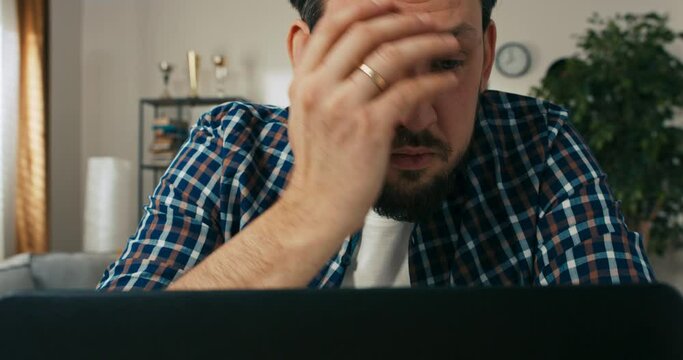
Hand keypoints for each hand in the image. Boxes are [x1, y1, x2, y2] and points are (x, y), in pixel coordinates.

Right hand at [283, 0, 461, 235]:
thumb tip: (337, 54)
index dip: (367, 7)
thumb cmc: (318, 166)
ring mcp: (344, 107)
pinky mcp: (370, 128)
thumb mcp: (304, 115)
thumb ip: (318, 81)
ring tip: (447, 43)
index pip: (332, 26)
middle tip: (431, 22)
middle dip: (406, 20)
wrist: (317, 206)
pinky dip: (433, 80)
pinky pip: (409, 90)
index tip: (392, 5)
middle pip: (367, 32)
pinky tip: (446, 78)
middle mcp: (320, 88)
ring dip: (427, 43)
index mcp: (303, 81)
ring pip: (392, 56)